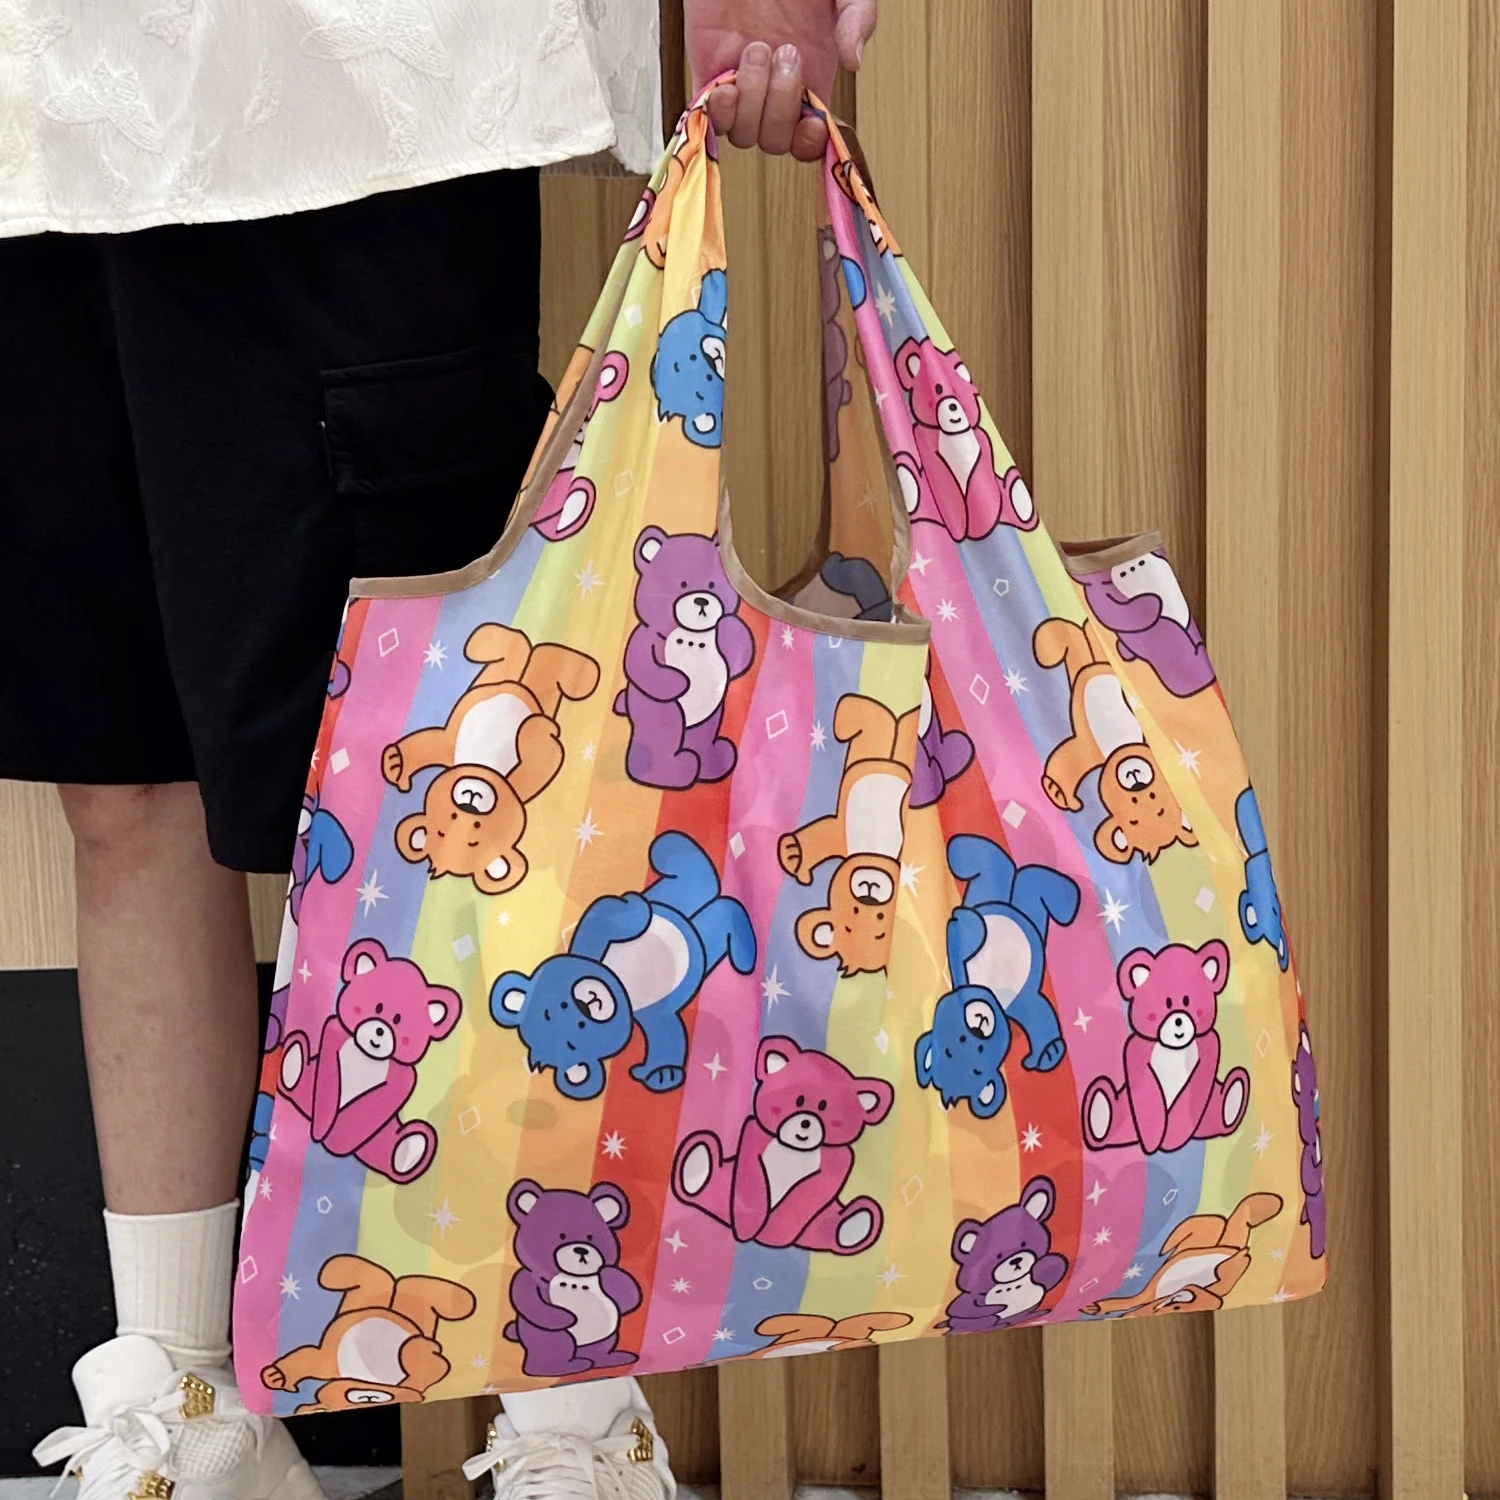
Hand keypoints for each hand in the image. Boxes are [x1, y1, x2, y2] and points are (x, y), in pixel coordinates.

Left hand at [684, 0, 876, 160]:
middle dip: (781, 107)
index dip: (809, 143)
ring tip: (756, 50)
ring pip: (743, 133)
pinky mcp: (708, 70)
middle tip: (786, 54)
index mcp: (812, 75)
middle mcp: (776, 86)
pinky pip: (709, 118)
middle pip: (775, 140)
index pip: (808, 138)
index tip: (812, 123)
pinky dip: (718, 111)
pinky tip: (728, 84)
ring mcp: (742, 81)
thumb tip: (854, 60)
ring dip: (752, 100)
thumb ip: (858, 18)